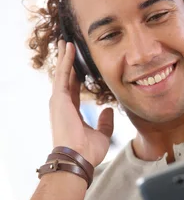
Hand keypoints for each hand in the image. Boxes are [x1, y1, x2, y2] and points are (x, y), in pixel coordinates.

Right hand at [49, 40, 113, 166]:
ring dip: (64, 57)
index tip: (81, 68)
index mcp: (72, 113)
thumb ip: (105, 122)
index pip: (74, 91)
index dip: (77, 78)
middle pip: (66, 79)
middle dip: (68, 63)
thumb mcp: (102, 134)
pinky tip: (68, 47)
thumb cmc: (88, 152)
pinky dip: (65, 60)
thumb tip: (109, 110)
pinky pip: (63, 74)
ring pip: (62, 73)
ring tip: (66, 42)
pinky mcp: (59, 97)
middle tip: (68, 48)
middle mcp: (63, 105)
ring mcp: (59, 101)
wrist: (78, 157)